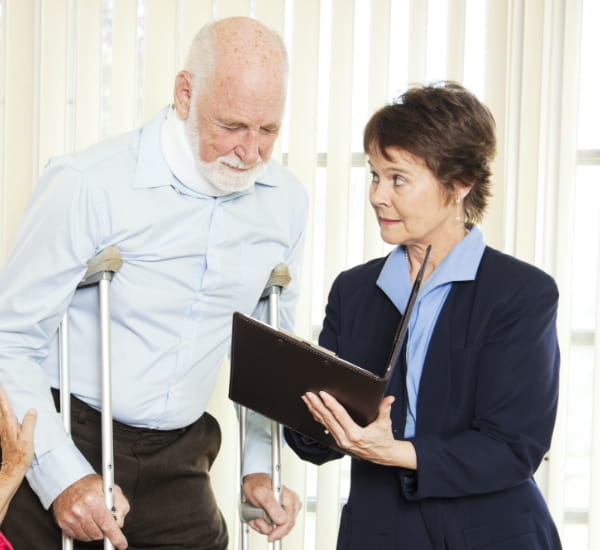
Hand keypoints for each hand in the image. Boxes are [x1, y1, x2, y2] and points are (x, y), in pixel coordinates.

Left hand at [0, 383, 36, 521]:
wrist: (12, 470)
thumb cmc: (20, 457)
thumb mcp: (28, 440)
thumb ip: (29, 423)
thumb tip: (32, 410)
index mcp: (9, 425)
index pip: (5, 406)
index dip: (2, 394)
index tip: (1, 383)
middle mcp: (3, 426)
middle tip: (1, 383)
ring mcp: (2, 429)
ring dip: (0, 401)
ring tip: (1, 392)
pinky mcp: (3, 433)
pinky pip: (1, 417)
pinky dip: (1, 409)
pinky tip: (3, 408)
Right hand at [52, 474, 129, 549]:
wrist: (69, 481)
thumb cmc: (90, 484)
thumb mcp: (112, 489)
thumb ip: (120, 505)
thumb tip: (120, 522)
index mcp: (94, 501)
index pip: (108, 525)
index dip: (116, 537)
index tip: (121, 544)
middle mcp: (81, 511)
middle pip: (98, 534)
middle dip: (105, 530)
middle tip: (104, 520)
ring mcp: (70, 518)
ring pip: (88, 537)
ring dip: (94, 531)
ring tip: (94, 518)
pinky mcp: (63, 523)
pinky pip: (77, 536)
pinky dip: (84, 532)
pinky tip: (85, 520)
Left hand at [242, 472, 301, 541]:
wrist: (253, 482)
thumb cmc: (257, 484)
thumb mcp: (261, 493)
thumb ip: (272, 506)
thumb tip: (282, 520)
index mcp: (290, 498)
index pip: (289, 521)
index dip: (279, 531)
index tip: (270, 536)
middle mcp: (292, 504)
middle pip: (284, 527)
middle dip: (269, 527)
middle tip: (258, 520)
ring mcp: (288, 510)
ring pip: (277, 528)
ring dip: (264, 526)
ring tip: (256, 516)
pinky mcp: (281, 514)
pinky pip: (274, 526)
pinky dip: (264, 524)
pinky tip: (259, 517)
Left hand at [302, 391, 416, 467]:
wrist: (383, 455)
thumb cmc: (383, 439)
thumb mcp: (384, 423)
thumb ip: (385, 409)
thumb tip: (388, 399)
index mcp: (356, 434)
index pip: (339, 415)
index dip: (330, 404)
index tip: (323, 394)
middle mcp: (346, 439)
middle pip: (328, 419)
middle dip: (317, 405)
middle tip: (309, 395)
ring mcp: (341, 441)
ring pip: (324, 424)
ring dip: (315, 411)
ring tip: (307, 400)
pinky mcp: (339, 441)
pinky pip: (326, 428)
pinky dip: (319, 418)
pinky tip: (314, 411)